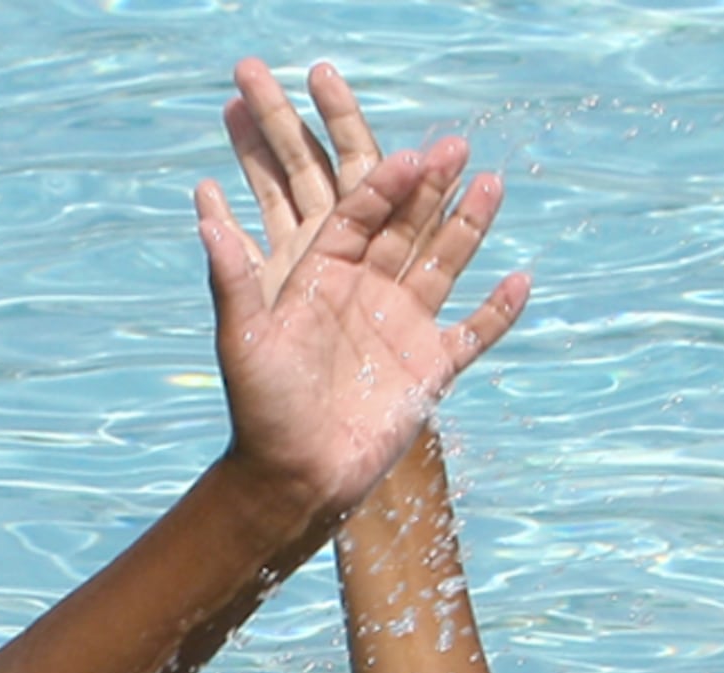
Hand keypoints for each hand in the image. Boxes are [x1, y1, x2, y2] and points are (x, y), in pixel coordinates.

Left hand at [194, 59, 525, 522]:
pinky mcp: (430, 368)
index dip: (381, 187)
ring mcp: (403, 326)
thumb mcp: (243, 338)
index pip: (357, 215)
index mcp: (323, 276)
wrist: (293, 476)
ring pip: (444, 264)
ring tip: (494, 184)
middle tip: (455, 145)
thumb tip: (201, 212)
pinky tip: (521, 280)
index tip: (405, 157)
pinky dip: (498, 311)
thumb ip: (233, 277)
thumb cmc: (261, 409)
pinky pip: (473, 333)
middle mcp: (366, 291)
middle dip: (430, 187)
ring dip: (469, 226)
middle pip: (405, 226)